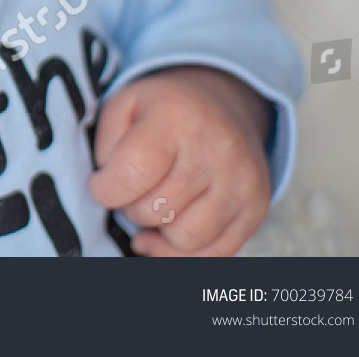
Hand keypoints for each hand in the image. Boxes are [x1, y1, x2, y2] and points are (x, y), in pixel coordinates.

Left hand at [88, 65, 271, 255]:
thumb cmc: (163, 110)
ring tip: (152, 205)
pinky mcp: (257, 208)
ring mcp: (242, 182)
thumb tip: (109, 197)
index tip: (101, 184)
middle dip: (130, 206)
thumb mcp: (123, 105)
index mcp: (175, 117)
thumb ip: (106, 147)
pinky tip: (166, 233)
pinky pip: (215, 254)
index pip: (133, 172)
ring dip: (158, 230)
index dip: (105, 189)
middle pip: (156, 209)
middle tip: (132, 189)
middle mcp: (216, 150)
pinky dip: (183, 252)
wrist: (222, 103)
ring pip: (185, 239)